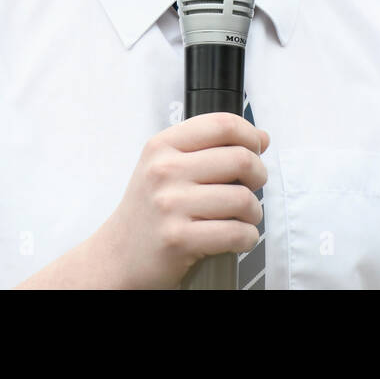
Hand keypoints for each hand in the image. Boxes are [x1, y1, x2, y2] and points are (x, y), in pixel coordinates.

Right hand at [95, 111, 269, 288]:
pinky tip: (238, 237)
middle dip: (258, 175)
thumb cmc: (150, 209)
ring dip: (253, 212)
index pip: (222, 125)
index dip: (250, 136)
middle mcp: (164, 171)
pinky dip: (247, 238)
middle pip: (240, 159)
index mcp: (162, 146)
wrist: (118, 255)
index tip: (256, 149)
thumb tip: (261, 137)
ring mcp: (170, 205)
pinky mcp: (178, 239)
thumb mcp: (165, 166)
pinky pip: (236, 233)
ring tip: (243, 217)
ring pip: (242, 199)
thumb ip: (209, 148)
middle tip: (252, 187)